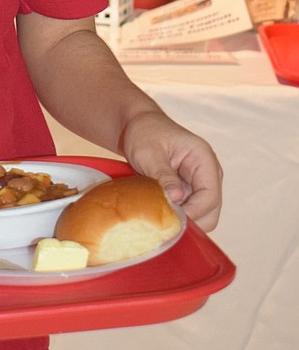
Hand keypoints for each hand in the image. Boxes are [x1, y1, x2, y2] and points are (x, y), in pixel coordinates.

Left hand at [119, 111, 222, 231]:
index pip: (209, 196)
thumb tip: (176, 199)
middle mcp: (208, 173)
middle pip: (211, 211)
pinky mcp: (190, 191)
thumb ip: (163, 175)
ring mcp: (201, 183)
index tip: (171, 220)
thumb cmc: (144, 133)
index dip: (193, 212)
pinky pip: (191, 212)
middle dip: (191, 221)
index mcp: (204, 159)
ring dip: (184, 221)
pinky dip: (178, 217)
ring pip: (202, 215)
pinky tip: (161, 216)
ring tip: (161, 219)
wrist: (139, 125)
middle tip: (165, 224)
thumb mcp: (149, 153)